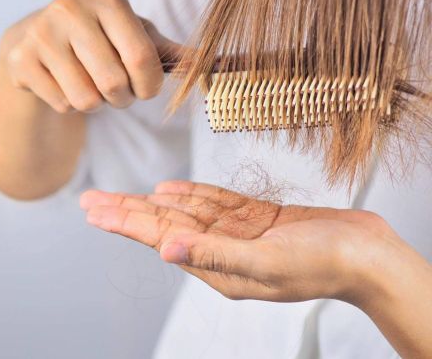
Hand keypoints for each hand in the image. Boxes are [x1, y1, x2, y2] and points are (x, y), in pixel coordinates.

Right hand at [0, 0, 180, 112]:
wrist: (36, 37)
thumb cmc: (97, 37)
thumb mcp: (133, 35)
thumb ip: (169, 51)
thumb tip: (212, 66)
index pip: (142, 59)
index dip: (150, 86)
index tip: (146, 87)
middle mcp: (70, 7)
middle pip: (114, 84)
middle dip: (123, 99)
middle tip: (117, 91)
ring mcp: (41, 33)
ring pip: (87, 100)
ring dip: (97, 104)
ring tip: (90, 84)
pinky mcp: (21, 59)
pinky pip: (62, 105)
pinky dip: (70, 104)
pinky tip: (63, 83)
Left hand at [80, 180, 402, 305]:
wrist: (366, 254)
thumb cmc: (322, 264)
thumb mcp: (265, 263)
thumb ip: (213, 255)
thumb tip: (164, 249)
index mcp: (217, 267)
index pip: (158, 238)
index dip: (123, 222)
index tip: (94, 211)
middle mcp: (221, 251)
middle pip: (162, 225)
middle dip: (125, 211)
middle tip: (91, 200)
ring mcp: (237, 234)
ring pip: (183, 213)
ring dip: (150, 202)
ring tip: (120, 196)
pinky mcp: (255, 219)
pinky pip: (213, 204)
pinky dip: (190, 195)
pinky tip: (169, 191)